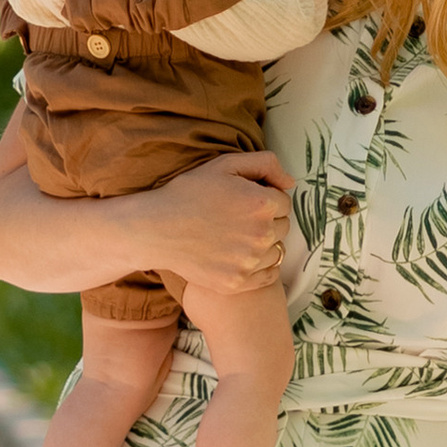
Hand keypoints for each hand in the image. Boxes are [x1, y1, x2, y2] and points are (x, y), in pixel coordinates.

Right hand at [143, 148, 293, 294]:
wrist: (155, 229)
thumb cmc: (188, 193)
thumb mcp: (225, 165)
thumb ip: (265, 165)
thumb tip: (290, 182)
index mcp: (262, 204)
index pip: (283, 202)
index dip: (264, 199)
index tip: (243, 202)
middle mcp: (261, 234)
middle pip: (282, 227)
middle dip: (266, 221)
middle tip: (237, 219)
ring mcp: (250, 262)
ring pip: (276, 251)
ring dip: (263, 244)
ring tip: (235, 237)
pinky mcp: (238, 282)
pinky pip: (268, 275)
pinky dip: (260, 267)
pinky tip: (240, 256)